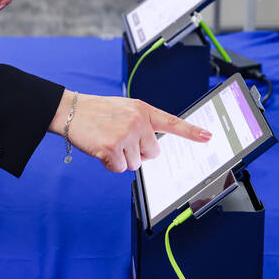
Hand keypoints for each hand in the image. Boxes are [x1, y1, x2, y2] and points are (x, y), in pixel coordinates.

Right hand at [49, 91, 212, 172]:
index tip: (208, 137)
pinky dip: (111, 164)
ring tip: (108, 140)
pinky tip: (101, 148)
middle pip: (152, 153)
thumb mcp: (125, 109)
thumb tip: (151, 150)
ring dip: (123, 158)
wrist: (70, 111)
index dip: (191, 132)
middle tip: (121, 139)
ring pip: (136, 163)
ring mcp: (125, 135)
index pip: (172, 122)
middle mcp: (138, 121)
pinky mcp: (112, 148)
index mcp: (143, 110)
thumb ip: (141, 124)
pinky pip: (120, 169)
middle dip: (139, 152)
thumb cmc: (98, 112)